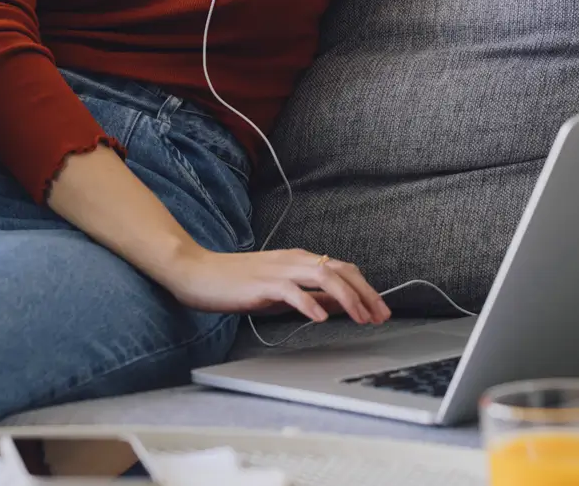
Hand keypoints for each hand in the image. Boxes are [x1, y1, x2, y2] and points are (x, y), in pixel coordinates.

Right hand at [154, 246, 391, 324]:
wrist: (199, 272)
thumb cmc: (237, 283)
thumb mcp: (282, 289)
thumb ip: (310, 294)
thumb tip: (339, 304)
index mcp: (301, 260)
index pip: (344, 269)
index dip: (366, 289)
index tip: (380, 310)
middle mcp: (295, 260)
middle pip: (341, 271)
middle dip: (366, 294)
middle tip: (380, 316)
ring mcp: (279, 270)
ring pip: (324, 277)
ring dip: (347, 297)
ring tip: (360, 317)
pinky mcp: (263, 284)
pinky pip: (292, 292)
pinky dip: (310, 304)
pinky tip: (320, 318)